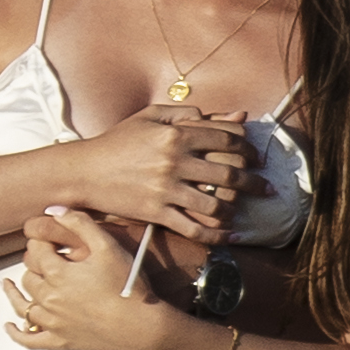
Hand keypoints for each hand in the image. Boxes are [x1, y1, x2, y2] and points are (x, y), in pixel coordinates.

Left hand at [5, 225, 186, 349]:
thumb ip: (80, 224)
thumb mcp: (108, 246)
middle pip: (29, 277)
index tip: (45, 239)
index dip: (39, 241)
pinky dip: (17, 333)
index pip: (36, 250)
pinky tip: (11, 326)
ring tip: (8, 285)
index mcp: (58, 273)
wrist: (142, 326)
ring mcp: (53, 322)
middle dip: (32, 265)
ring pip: (23, 306)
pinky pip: (30, 340)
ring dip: (15, 294)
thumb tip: (55, 210)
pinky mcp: (60, 342)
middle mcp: (50, 298)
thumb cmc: (128, 286)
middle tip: (39, 259)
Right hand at [44, 105, 247, 244]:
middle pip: (229, 173)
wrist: (84, 171)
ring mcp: (166, 189)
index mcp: (176, 133)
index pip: (227, 139)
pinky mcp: (156, 213)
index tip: (256, 157)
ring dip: (235, 210)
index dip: (248, 149)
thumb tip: (234, 116)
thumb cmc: (118, 140)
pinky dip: (216, 235)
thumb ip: (189, 112)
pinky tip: (229, 236)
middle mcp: (175, 161)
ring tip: (242, 212)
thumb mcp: (150, 116)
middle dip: (254, 183)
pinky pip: (193, 229)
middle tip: (266, 188)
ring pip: (215, 204)